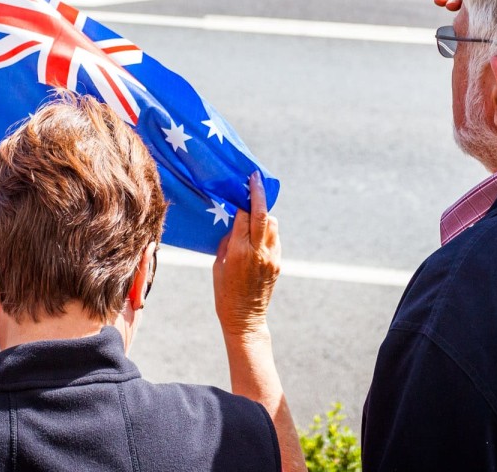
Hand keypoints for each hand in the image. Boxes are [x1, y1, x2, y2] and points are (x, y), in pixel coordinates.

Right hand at [213, 173, 280, 339]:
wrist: (244, 318)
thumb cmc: (224, 292)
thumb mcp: (218, 264)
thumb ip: (227, 242)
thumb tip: (234, 223)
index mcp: (238, 251)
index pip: (243, 216)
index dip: (240, 201)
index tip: (238, 188)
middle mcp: (257, 251)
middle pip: (261, 214)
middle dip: (258, 194)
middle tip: (255, 178)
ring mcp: (270, 257)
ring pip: (272, 224)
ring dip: (264, 213)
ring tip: (256, 207)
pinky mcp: (278, 263)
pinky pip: (275, 238)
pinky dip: (269, 230)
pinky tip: (260, 230)